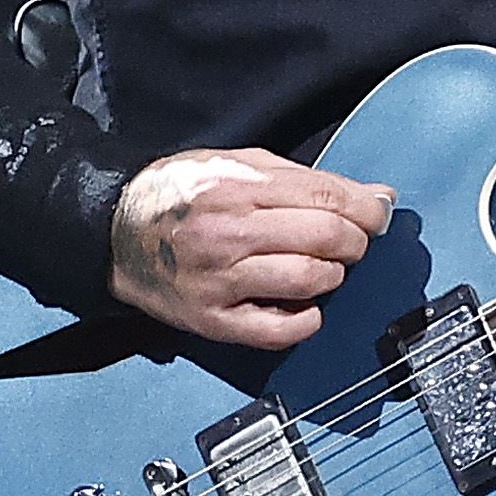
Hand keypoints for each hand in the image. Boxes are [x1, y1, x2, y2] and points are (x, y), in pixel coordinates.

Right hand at [110, 147, 393, 348]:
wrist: (115, 231)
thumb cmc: (179, 195)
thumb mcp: (237, 165)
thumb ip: (305, 179)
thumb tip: (375, 196)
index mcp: (237, 187)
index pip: (326, 197)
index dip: (366, 207)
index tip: (379, 214)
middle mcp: (228, 233)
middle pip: (325, 237)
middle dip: (353, 240)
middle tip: (350, 241)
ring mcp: (219, 280)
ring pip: (309, 280)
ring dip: (332, 275)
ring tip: (322, 268)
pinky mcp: (212, 319)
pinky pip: (278, 330)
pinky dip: (305, 319)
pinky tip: (303, 304)